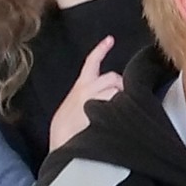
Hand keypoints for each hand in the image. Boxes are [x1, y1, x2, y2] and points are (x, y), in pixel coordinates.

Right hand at [48, 36, 123, 150]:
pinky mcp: (102, 112)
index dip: (101, 50)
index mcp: (80, 88)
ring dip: (122, 100)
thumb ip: (86, 99)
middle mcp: (87, 90)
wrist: (62, 147)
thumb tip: (105, 99)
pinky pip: (117, 104)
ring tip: (117, 115)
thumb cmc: (66, 133)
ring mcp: (96, 100)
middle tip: (120, 102)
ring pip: (117, 90)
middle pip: (113, 78)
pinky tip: (123, 114)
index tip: (110, 39)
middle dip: (120, 87)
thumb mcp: (71, 110)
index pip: (91, 63)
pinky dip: (122, 108)